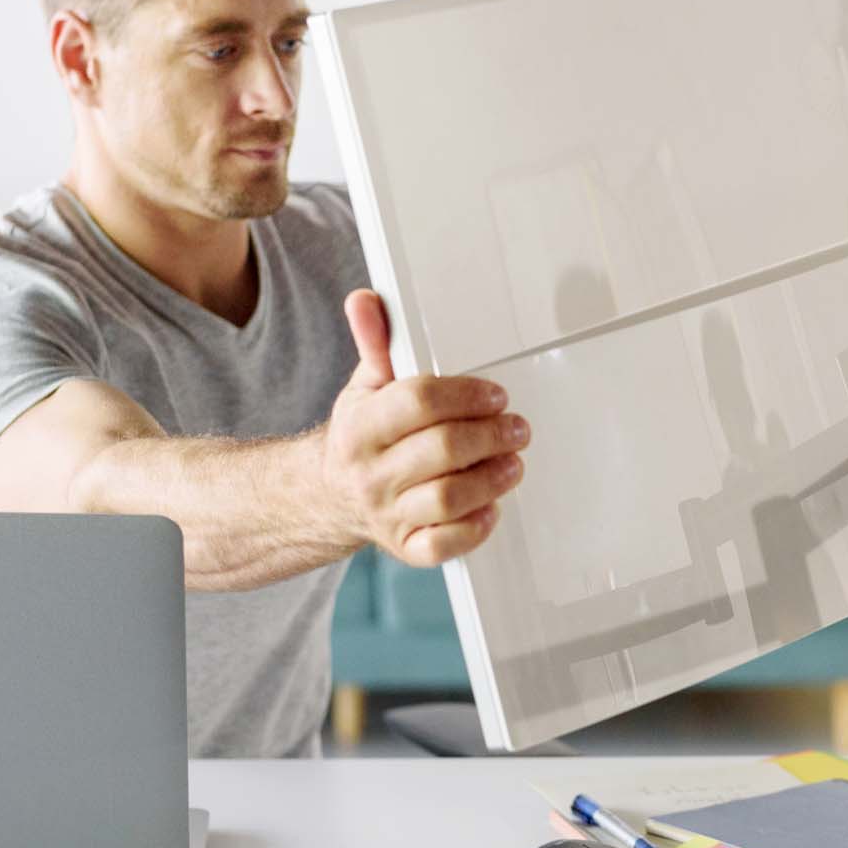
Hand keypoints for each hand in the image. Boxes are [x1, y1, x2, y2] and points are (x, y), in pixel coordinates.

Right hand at [321, 289, 530, 566]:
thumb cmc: (361, 438)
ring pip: (448, 499)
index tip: (495, 395)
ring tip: (513, 462)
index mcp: (360, 428)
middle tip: (517, 427)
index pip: (417, 403)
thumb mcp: (364, 387)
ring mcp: (388, 514)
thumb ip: (376, 345)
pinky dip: (475, 527)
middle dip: (489, 435)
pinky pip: (445, 545)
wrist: (330, 497)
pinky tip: (491, 506)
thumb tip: (367, 300)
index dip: (465, 395)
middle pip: (441, 450)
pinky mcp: (405, 547)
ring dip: (492, 479)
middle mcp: (370, 474)